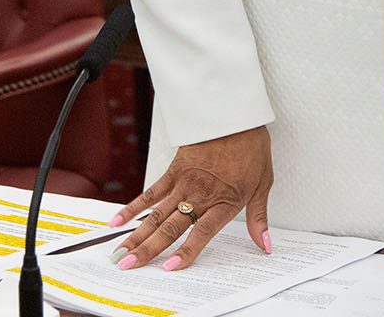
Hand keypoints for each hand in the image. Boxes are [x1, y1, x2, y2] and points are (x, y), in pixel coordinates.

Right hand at [112, 127, 272, 270]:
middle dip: (148, 249)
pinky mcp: (174, 170)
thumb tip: (264, 245)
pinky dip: (134, 207)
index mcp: (224, 201)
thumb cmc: (251, 148)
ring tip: (120, 253)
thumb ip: (258, 218)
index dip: (186, 251)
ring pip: (156, 214)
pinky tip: (118, 221)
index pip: (202, 232)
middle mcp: (201, 195)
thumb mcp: (263, 183)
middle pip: (170, 227)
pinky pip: (151, 192)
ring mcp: (184, 183)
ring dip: (136, 235)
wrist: (236, 114)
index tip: (169, 268)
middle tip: (128, 266)